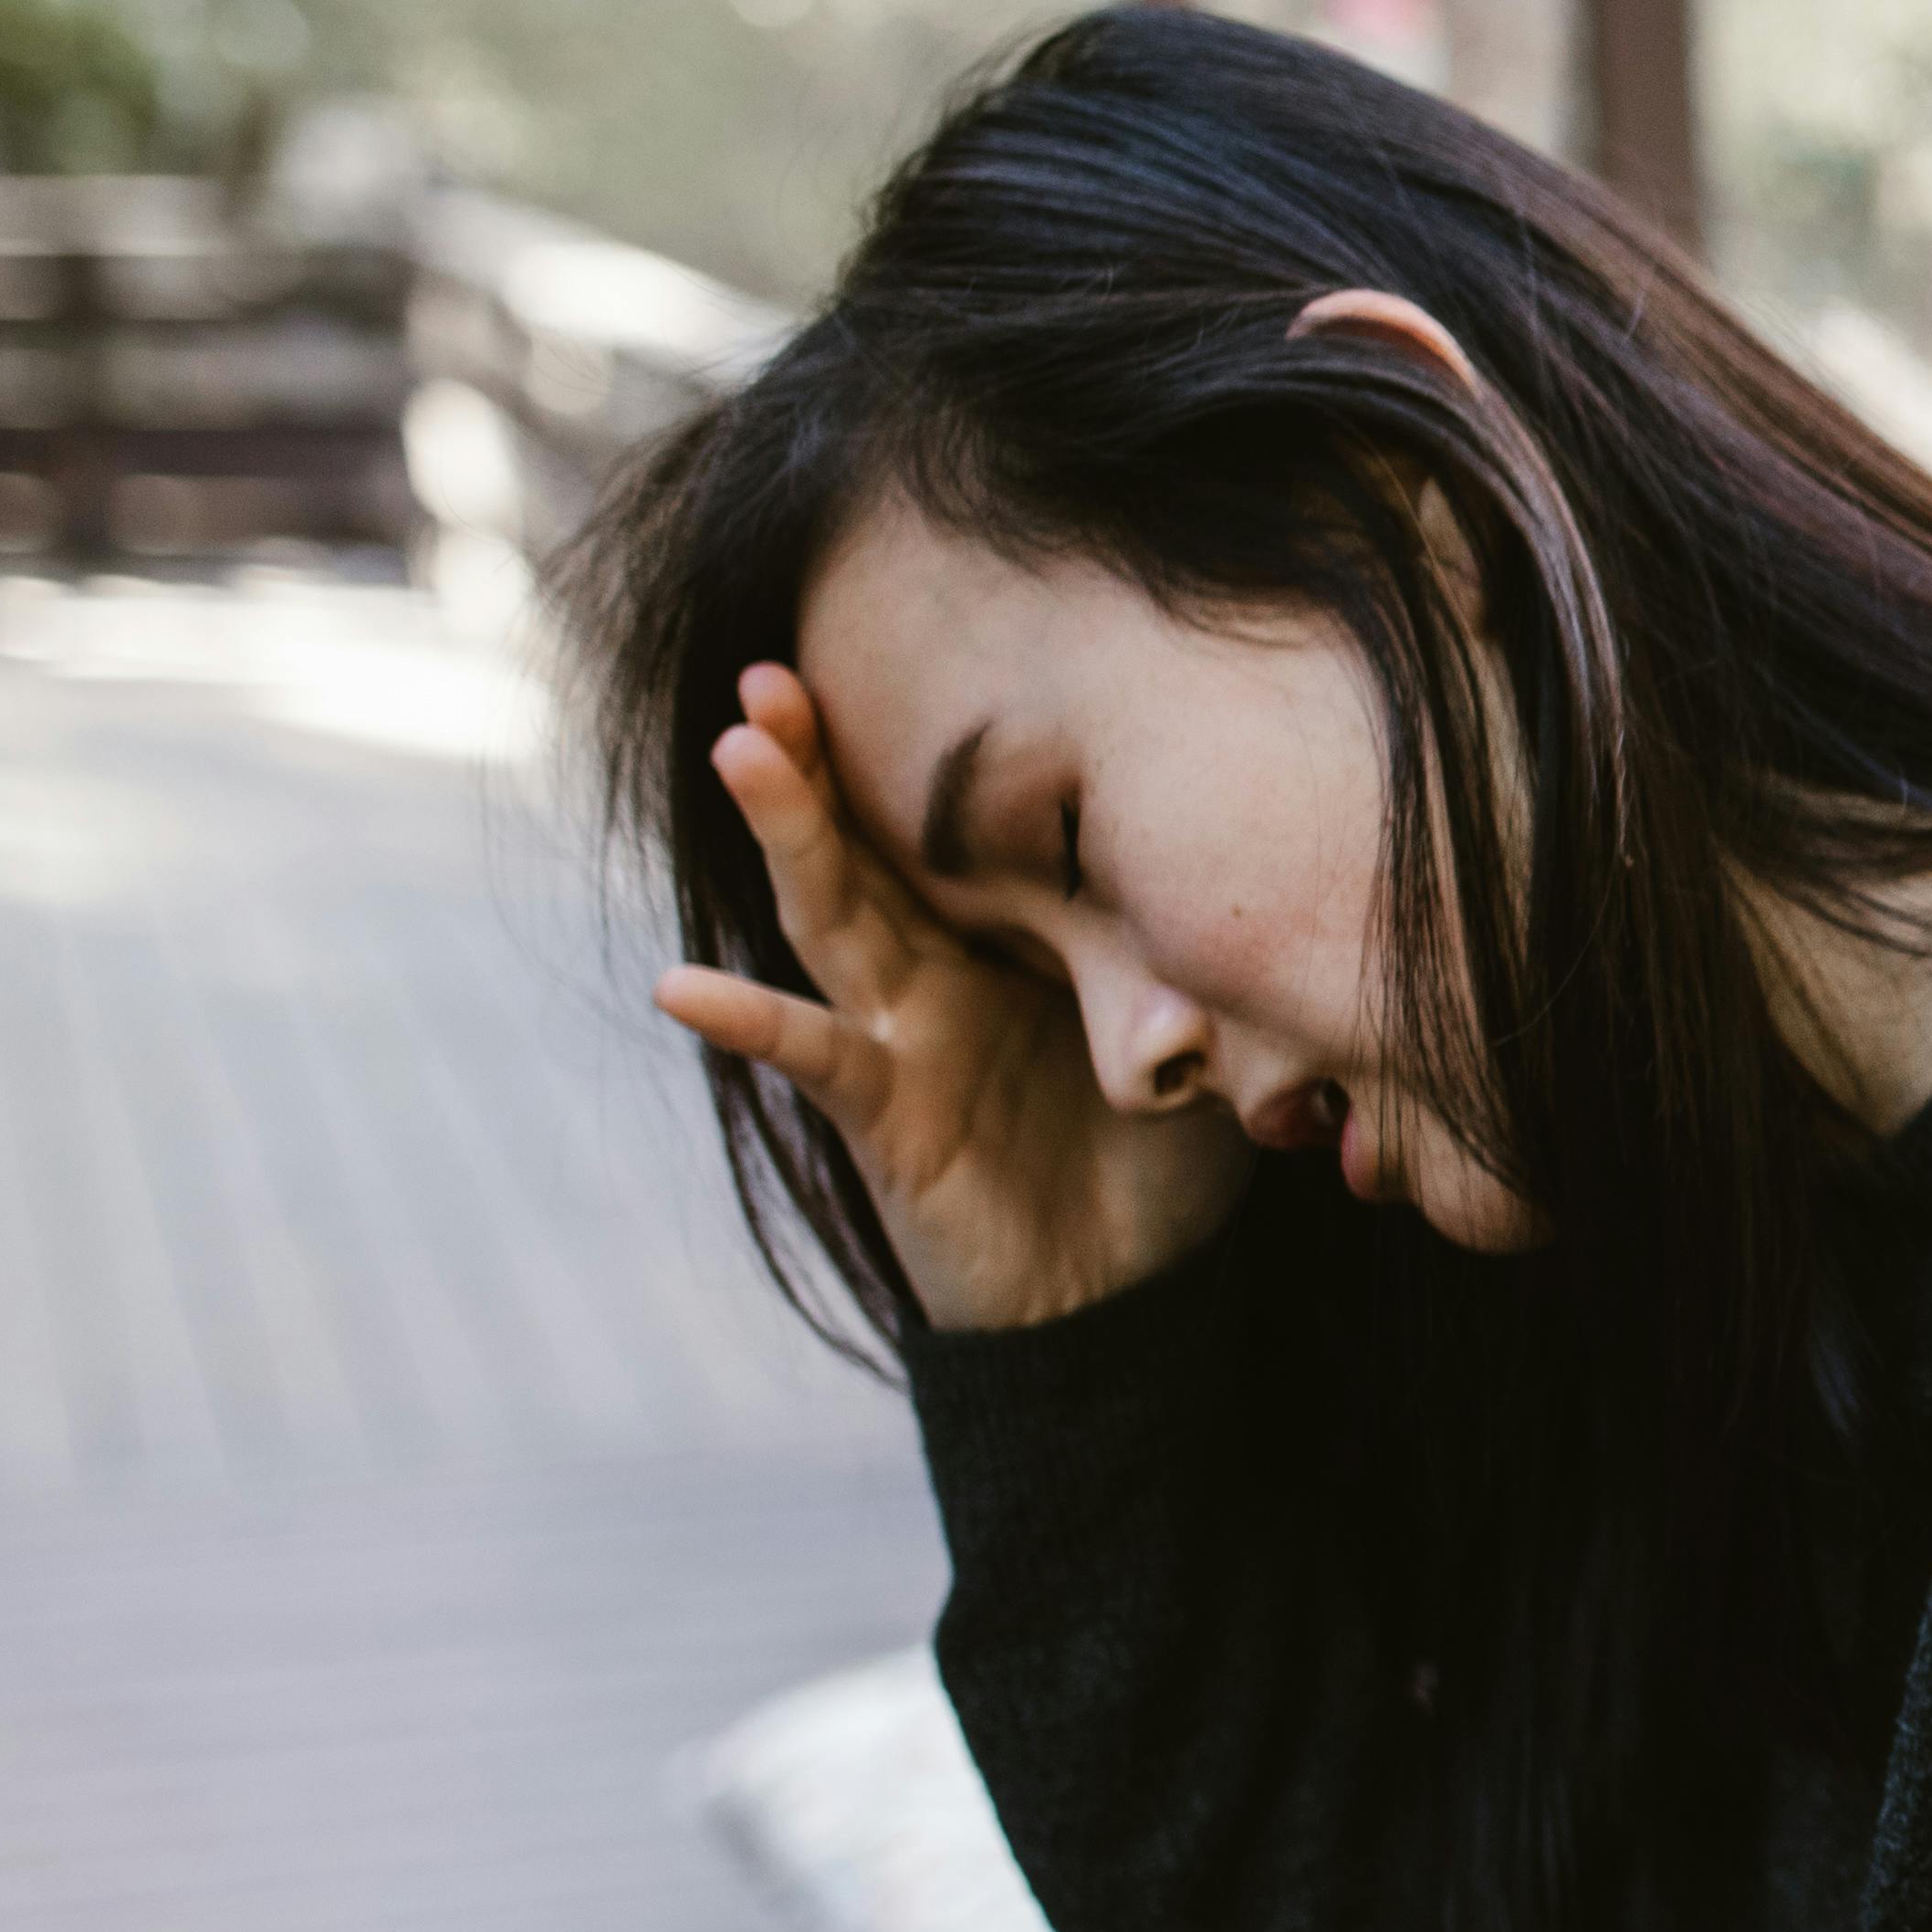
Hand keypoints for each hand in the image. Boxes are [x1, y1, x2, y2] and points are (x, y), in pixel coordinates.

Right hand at [651, 660, 1249, 1330]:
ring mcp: (903, 1035)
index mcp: (1011, 933)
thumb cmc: (1158, 1156)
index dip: (921, 743)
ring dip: (788, 832)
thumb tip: (1252, 874)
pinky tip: (679, 985)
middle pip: (870, 842)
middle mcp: (940, 968)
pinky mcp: (887, 1114)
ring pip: (833, 915)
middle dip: (821, 753)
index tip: (907, 638)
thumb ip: (1194, 949)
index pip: (958, 822)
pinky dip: (749, 1022)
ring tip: (738, 746)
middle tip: (775, 662)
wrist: (1128, 1294)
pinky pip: (814, 1058)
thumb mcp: (1201, 1030)